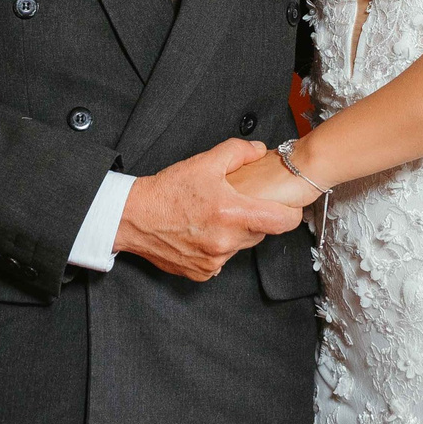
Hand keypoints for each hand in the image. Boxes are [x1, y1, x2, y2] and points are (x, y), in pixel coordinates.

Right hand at [115, 139, 303, 281]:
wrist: (132, 218)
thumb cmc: (166, 192)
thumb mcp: (204, 162)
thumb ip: (237, 152)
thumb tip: (259, 151)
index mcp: (232, 214)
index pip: (283, 222)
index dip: (290, 213)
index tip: (285, 206)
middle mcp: (226, 242)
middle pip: (261, 233)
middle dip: (254, 218)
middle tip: (235, 204)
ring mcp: (214, 261)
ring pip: (240, 247)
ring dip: (234, 234)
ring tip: (212, 217)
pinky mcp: (202, 272)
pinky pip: (221, 261)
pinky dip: (216, 249)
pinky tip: (200, 234)